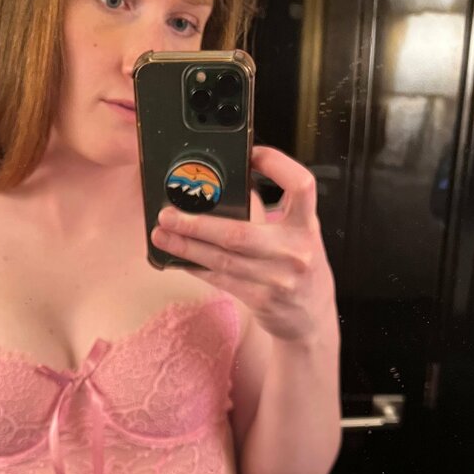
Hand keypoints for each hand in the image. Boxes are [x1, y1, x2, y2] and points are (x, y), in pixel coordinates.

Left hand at [150, 145, 336, 347]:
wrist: (311, 319)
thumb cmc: (300, 271)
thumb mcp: (299, 237)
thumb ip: (275, 213)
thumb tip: (229, 186)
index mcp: (307, 226)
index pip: (301, 185)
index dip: (277, 164)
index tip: (251, 154)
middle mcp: (295, 251)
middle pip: (240, 232)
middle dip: (198, 224)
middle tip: (168, 214)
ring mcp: (278, 279)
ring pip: (223, 259)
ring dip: (188, 246)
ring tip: (162, 235)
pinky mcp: (261, 300)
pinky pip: (221, 280)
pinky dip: (196, 267)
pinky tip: (178, 258)